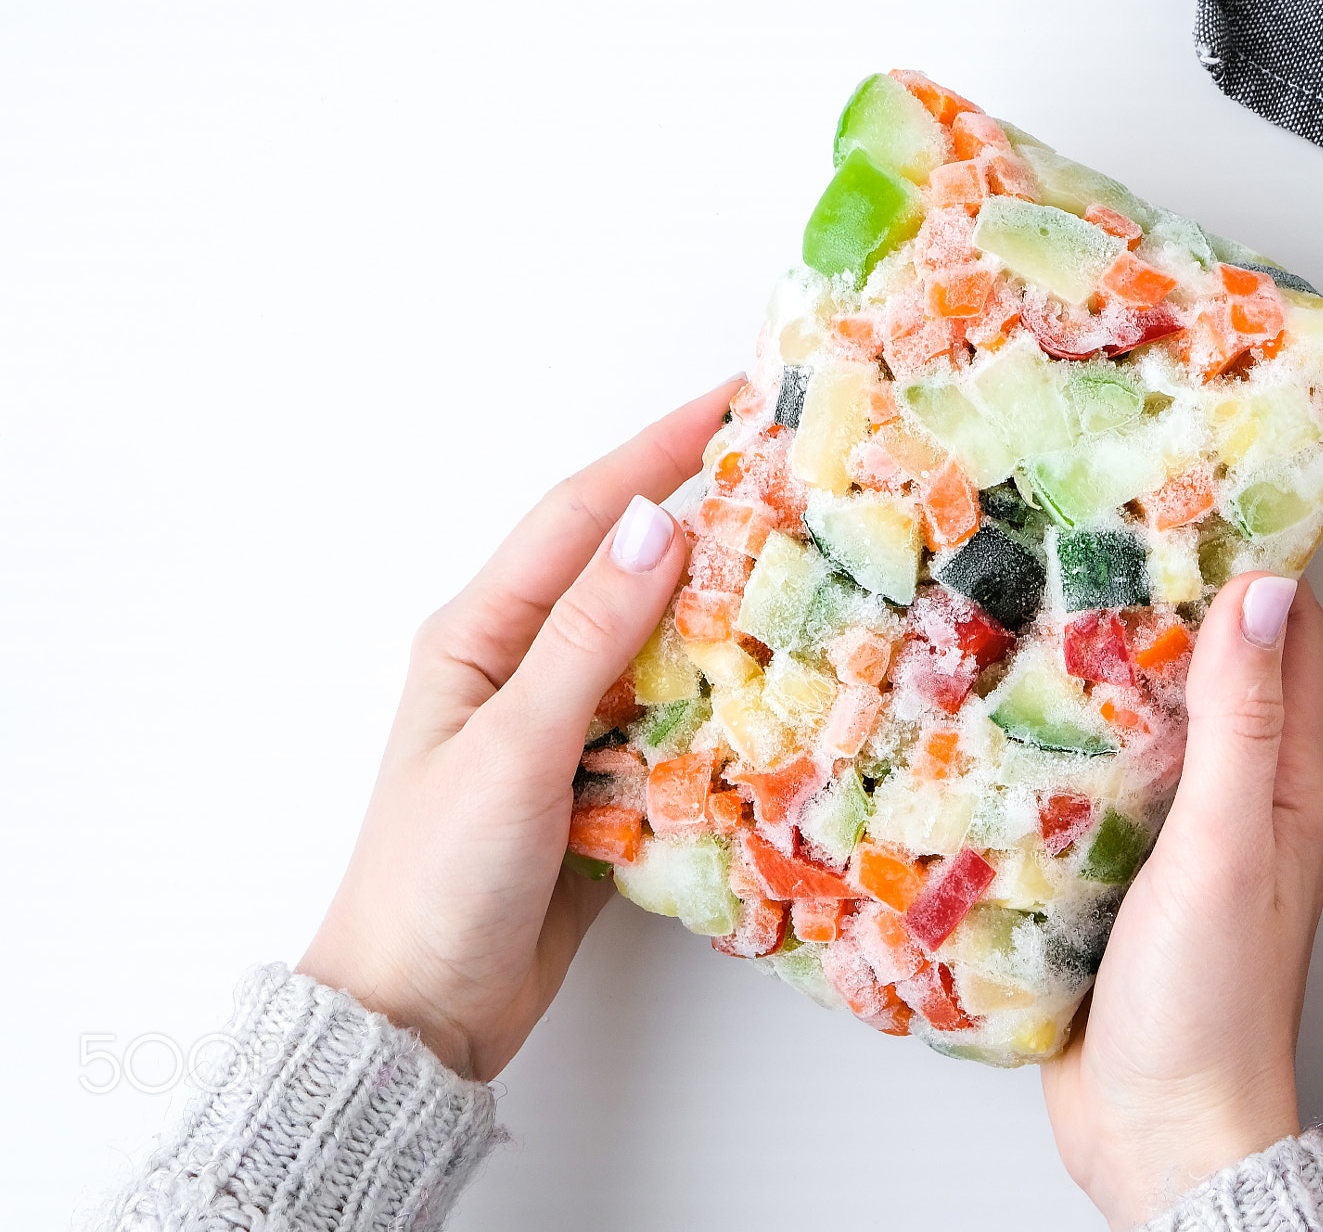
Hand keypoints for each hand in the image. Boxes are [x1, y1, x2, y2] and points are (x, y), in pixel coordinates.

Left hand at [297, 380, 738, 1080]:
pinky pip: (671, 717)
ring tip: (809, 566)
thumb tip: (655, 523)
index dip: (659, 450)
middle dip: (705, 513)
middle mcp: (523, 665)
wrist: (418, 1014)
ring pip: (658, 641)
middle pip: (626, 566)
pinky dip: (722, 694)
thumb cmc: (438, 877)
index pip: (582, 515)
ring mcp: (563, 725)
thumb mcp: (513, 748)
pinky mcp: (599, 783)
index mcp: (480, 634)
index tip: (737, 401)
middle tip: (796, 475)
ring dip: (724, 604)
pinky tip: (778, 685)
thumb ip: (586, 638)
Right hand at [1041, 573, 1322, 1228]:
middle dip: (1162, 604)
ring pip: (1145, 727)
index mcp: (1292, 784)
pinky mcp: (1118, 879)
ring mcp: (1179, 841)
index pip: (1289, 640)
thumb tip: (1262, 593)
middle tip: (1093, 532)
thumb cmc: (1209, 1007)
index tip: (1199, 493)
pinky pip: (1094, 788)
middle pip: (1210, 673)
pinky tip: (1007, 714)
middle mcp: (1242, 803)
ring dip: (1103, 672)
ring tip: (1036, 599)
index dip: (1255, 561)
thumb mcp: (1228, 846)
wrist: (1158, 1135)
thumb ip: (1242, 725)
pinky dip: (1063, 744)